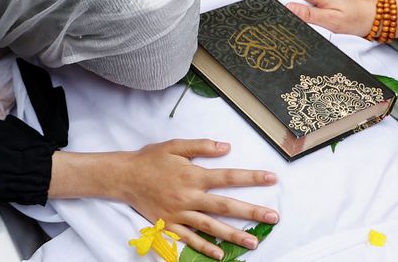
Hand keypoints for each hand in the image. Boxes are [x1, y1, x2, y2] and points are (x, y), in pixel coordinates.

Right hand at [120, 139, 278, 259]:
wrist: (124, 177)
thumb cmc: (150, 159)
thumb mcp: (175, 146)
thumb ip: (201, 146)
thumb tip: (226, 146)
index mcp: (193, 175)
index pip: (228, 177)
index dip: (251, 178)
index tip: (272, 179)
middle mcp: (189, 196)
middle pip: (225, 205)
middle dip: (251, 212)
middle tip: (273, 218)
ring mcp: (180, 213)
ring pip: (211, 226)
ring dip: (233, 235)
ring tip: (254, 243)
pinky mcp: (170, 224)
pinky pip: (190, 238)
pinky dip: (205, 247)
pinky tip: (221, 254)